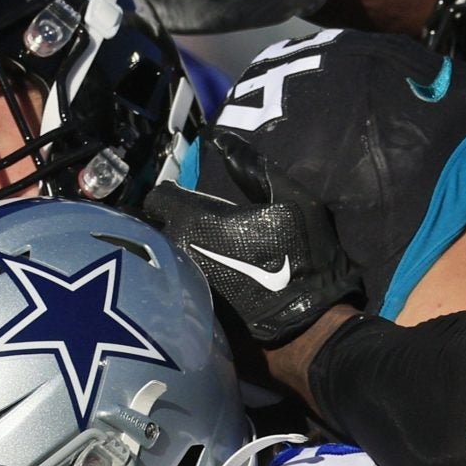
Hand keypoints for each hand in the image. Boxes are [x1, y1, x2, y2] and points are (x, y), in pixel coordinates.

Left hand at [144, 132, 362, 345]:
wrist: (309, 325)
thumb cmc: (303, 257)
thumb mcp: (291, 199)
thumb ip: (253, 167)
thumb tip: (222, 139)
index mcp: (196, 220)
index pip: (157, 198)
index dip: (172, 195)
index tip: (188, 199)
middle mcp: (179, 251)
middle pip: (157, 230)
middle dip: (170, 225)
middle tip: (195, 226)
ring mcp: (182, 284)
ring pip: (165, 259)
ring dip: (176, 252)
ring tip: (199, 253)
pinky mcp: (191, 310)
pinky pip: (176, 285)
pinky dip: (183, 279)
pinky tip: (205, 280)